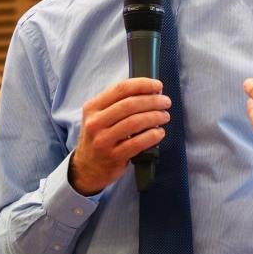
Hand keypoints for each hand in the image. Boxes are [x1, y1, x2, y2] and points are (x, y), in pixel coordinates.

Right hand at [69, 78, 171, 195]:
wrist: (87, 168)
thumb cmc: (99, 138)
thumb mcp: (100, 117)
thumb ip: (120, 103)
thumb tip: (151, 91)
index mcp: (92, 107)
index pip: (120, 89)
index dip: (143, 84)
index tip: (158, 85)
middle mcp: (95, 122)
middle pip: (130, 104)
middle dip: (153, 100)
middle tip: (165, 102)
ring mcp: (103, 141)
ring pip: (135, 122)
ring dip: (155, 116)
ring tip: (164, 116)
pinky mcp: (113, 157)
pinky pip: (138, 143)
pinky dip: (152, 135)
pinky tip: (159, 132)